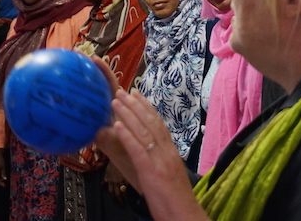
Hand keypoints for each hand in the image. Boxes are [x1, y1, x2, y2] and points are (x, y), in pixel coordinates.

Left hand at [93, 56, 208, 220]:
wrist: (186, 216)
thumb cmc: (175, 201)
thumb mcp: (166, 175)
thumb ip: (157, 160)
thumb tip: (145, 151)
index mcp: (171, 152)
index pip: (159, 123)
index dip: (146, 107)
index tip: (136, 93)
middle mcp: (167, 152)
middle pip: (150, 123)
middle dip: (135, 105)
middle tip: (121, 91)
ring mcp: (160, 161)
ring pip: (143, 132)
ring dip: (127, 114)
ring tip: (115, 102)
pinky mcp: (152, 172)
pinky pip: (138, 150)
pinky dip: (127, 136)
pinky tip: (116, 126)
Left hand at [104, 161, 127, 203]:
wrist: (118, 156)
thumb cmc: (113, 163)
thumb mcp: (107, 170)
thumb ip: (106, 177)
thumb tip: (103, 183)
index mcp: (110, 179)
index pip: (110, 191)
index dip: (112, 197)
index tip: (114, 201)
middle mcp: (115, 181)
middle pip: (117, 193)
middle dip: (119, 199)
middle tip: (121, 204)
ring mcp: (122, 180)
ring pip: (122, 191)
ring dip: (124, 197)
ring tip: (125, 201)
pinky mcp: (127, 178)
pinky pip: (128, 185)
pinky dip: (129, 189)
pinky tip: (130, 193)